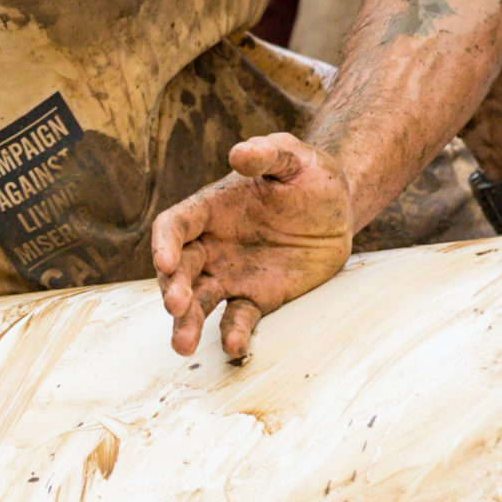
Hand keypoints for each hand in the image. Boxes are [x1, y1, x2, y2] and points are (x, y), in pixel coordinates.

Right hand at [150, 134, 355, 358]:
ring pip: (200, 302)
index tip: (165, 262)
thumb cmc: (309, 176)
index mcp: (210, 210)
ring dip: (187, 323)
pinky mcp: (257, 297)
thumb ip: (267, 154)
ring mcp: (231, 275)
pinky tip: (234, 347)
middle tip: (176, 306)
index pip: (175, 226)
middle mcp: (211, 246)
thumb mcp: (293, 157)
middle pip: (180, 270)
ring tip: (184, 346)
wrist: (337, 208)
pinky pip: (239, 318)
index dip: (164, 244)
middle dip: (173, 289)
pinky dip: (234, 334)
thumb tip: (239, 153)